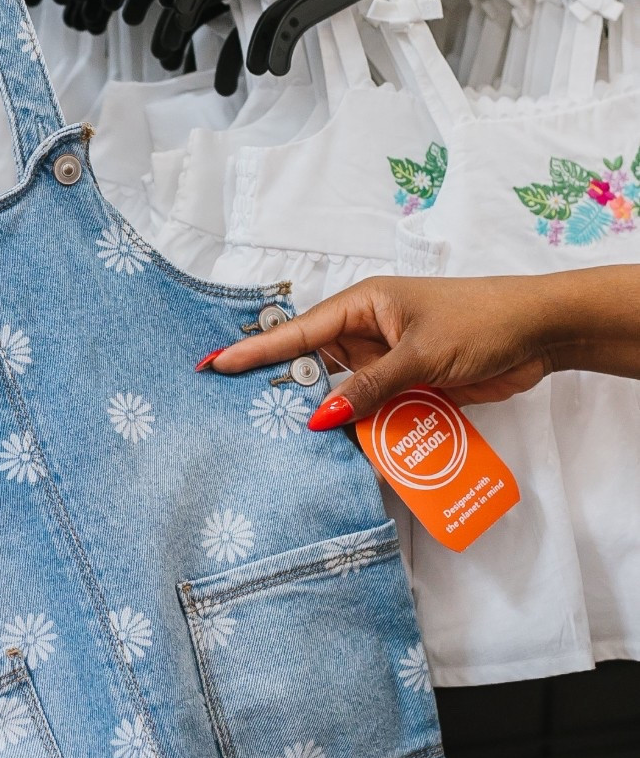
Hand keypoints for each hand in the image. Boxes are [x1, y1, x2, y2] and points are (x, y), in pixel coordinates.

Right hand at [205, 275, 561, 424]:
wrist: (540, 333)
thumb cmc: (480, 322)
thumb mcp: (419, 355)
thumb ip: (370, 388)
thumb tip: (319, 417)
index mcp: (364, 305)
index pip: (299, 332)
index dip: (257, 350)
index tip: (216, 365)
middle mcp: (370, 331)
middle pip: (316, 366)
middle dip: (288, 390)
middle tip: (243, 416)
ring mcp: (390, 360)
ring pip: (346, 395)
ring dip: (333, 417)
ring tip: (291, 444)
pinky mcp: (412, 386)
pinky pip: (376, 411)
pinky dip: (367, 430)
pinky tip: (350, 452)